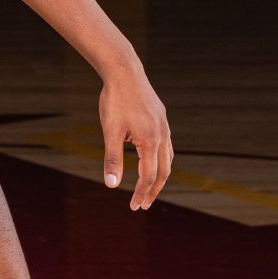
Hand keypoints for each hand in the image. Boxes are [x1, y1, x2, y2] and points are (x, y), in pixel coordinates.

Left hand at [99, 64, 172, 209]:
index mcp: (151, 141)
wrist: (124, 71)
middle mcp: (162, 135)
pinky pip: (166, 145)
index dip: (141, 193)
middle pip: (163, 171)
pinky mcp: (161, 118)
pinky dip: (161, 160)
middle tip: (142, 205)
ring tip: (148, 188)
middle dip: (153, 190)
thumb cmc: (115, 101)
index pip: (148, 176)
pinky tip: (151, 161)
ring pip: (167, 158)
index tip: (134, 207)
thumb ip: (112, 159)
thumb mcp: (110, 131)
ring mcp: (164, 126)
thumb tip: (112, 186)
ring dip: (159, 176)